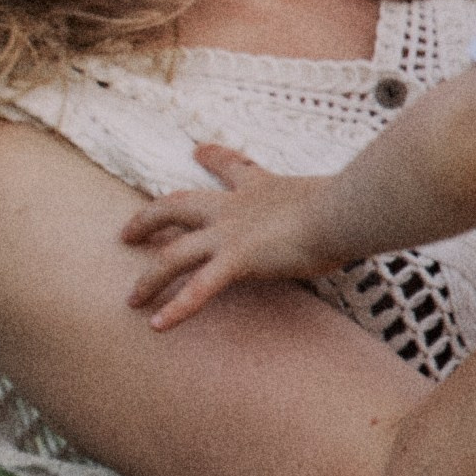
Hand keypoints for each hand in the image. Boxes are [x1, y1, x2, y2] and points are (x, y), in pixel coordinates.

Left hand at [120, 150, 337, 330]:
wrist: (345, 210)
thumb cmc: (347, 205)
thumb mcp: (331, 196)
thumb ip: (324, 204)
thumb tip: (350, 210)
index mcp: (260, 189)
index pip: (231, 165)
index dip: (213, 158)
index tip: (198, 150)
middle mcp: (235, 208)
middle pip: (177, 205)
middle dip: (148, 218)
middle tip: (125, 233)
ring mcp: (231, 233)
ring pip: (174, 254)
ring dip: (150, 278)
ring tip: (131, 299)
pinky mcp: (237, 258)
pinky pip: (199, 287)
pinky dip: (177, 307)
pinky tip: (158, 325)